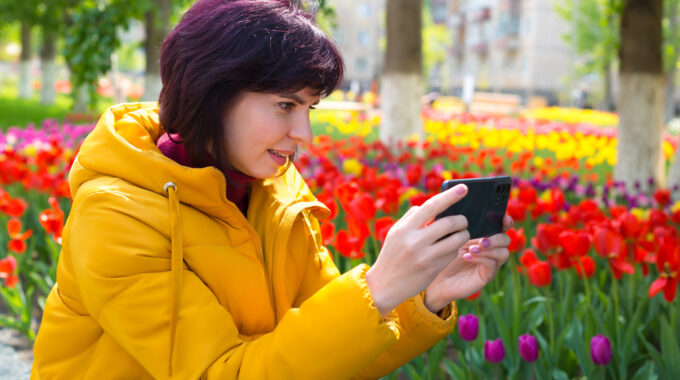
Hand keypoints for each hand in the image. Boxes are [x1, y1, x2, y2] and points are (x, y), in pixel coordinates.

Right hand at [366, 184, 470, 316]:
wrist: (384, 285)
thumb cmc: (392, 255)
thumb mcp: (396, 233)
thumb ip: (412, 218)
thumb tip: (431, 205)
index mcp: (405, 228)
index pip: (431, 206)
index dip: (450, 196)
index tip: (464, 188)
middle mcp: (415, 241)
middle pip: (449, 223)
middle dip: (461, 220)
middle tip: (463, 220)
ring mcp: (425, 256)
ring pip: (456, 239)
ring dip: (463, 235)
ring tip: (461, 234)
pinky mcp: (433, 269)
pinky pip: (452, 254)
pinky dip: (455, 249)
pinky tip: (450, 249)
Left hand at [423, 214, 512, 313]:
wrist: (435, 276)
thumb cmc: (441, 252)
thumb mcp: (448, 235)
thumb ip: (458, 224)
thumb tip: (461, 213)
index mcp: (484, 234)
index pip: (501, 225)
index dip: (505, 221)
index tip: (504, 218)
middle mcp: (491, 247)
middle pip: (505, 239)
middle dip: (496, 238)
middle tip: (482, 241)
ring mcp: (490, 261)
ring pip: (503, 253)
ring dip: (489, 250)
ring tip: (471, 249)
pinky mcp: (486, 275)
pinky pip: (491, 265)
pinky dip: (480, 259)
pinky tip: (466, 257)